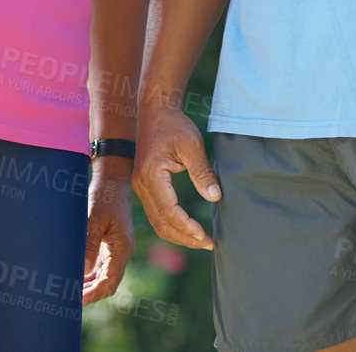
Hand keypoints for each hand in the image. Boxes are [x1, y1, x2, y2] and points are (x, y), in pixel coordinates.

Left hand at [82, 159, 134, 303]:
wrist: (112, 180)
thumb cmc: (104, 197)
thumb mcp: (95, 220)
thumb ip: (90, 246)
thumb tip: (84, 273)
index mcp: (122, 249)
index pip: (110, 282)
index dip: (94, 294)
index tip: (77, 300)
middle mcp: (121, 252)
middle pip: (108, 283)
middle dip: (91, 294)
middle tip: (69, 300)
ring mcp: (116, 249)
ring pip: (104, 277)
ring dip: (89, 286)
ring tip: (69, 292)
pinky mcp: (110, 244)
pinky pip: (101, 266)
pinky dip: (90, 275)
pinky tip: (76, 277)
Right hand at [132, 99, 220, 249]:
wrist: (155, 110)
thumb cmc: (174, 125)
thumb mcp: (192, 144)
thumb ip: (202, 172)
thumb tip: (215, 197)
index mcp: (151, 175)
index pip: (169, 211)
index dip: (187, 227)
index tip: (206, 236)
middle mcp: (141, 185)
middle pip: (161, 223)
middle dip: (185, 238)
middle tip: (209, 244)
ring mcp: (140, 187)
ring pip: (158, 221)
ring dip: (178, 234)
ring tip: (201, 240)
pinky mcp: (145, 187)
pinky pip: (157, 213)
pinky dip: (172, 225)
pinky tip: (188, 228)